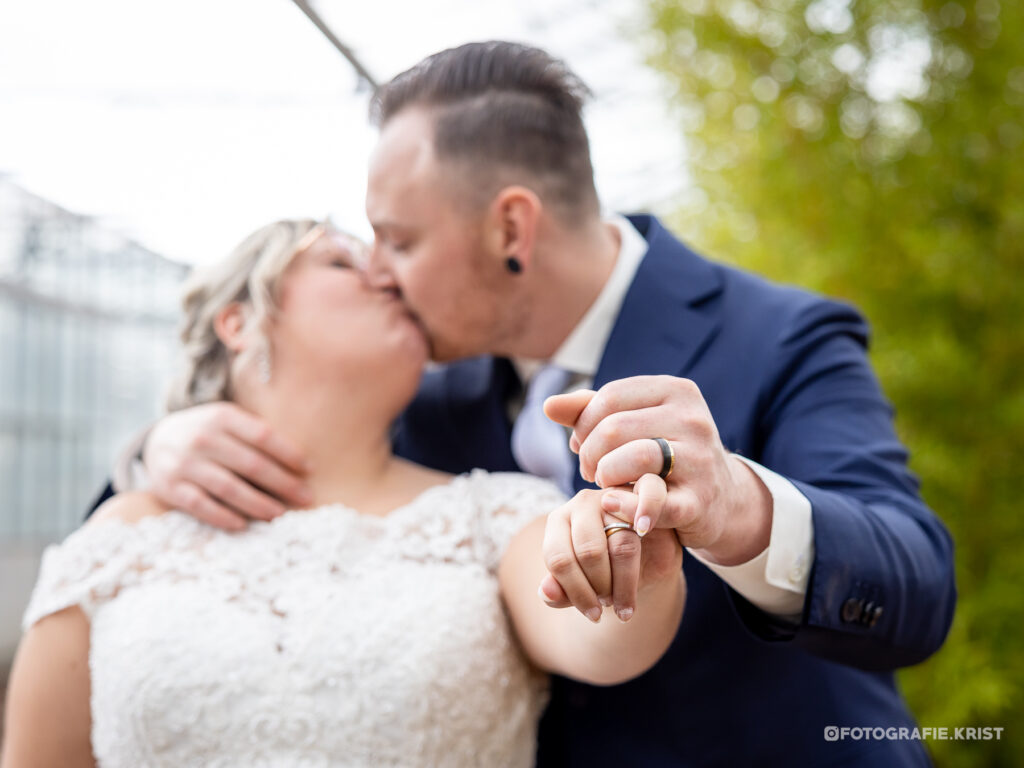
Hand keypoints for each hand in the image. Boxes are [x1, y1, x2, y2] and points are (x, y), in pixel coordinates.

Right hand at [144, 402, 311, 529]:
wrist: (158, 439)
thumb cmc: (209, 433)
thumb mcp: (228, 420)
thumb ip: (255, 433)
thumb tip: (298, 461)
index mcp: (222, 417)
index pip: (262, 436)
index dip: (289, 454)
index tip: (310, 469)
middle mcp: (202, 438)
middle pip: (251, 464)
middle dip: (283, 483)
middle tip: (306, 497)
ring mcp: (184, 464)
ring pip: (228, 487)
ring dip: (258, 504)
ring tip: (280, 514)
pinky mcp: (170, 488)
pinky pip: (201, 505)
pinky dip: (223, 516)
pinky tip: (243, 524)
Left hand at [538, 478, 682, 622]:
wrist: (643, 556)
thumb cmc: (602, 569)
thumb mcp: (580, 582)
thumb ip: (561, 590)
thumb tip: (546, 594)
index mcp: (558, 522)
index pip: (559, 558)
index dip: (576, 591)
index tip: (593, 615)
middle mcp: (581, 504)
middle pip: (589, 552)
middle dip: (601, 587)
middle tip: (609, 606)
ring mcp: (613, 499)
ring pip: (620, 547)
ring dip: (623, 584)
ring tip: (623, 605)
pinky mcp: (642, 503)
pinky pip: (644, 534)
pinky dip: (642, 565)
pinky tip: (642, 582)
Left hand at [545, 377, 772, 565]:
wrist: (721, 499)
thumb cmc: (666, 454)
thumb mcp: (635, 424)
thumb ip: (590, 412)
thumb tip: (548, 405)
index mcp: (677, 391)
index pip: (609, 397)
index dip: (584, 424)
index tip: (581, 445)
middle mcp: (693, 420)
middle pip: (615, 428)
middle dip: (590, 453)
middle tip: (591, 471)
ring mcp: (700, 460)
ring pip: (634, 457)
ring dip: (605, 476)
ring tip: (604, 485)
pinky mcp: (699, 501)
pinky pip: (653, 501)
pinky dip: (625, 507)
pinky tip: (613, 507)